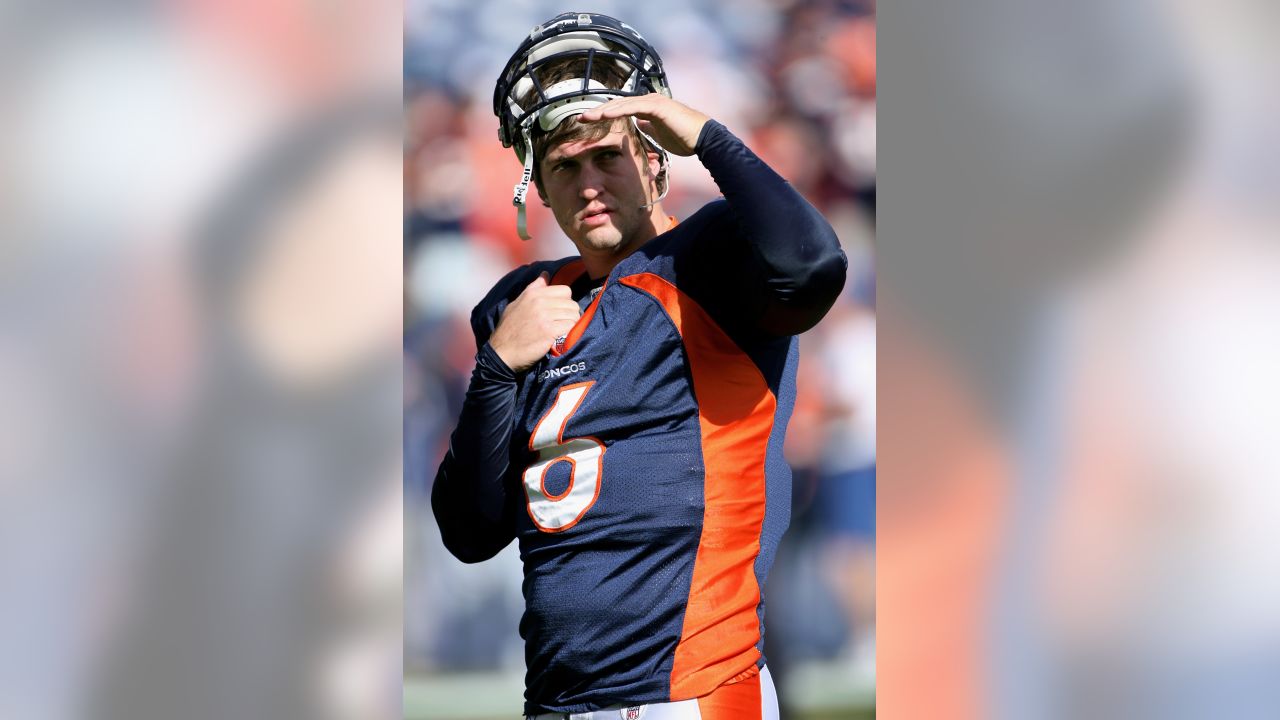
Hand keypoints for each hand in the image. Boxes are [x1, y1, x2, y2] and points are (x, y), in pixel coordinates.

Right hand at [489, 272, 580, 372]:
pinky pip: (571, 327)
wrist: (502, 353)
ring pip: (573, 315)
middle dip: (570, 315)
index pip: (565, 290)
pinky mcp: (549, 331)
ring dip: (571, 325)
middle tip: (563, 325)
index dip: (565, 302)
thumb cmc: (509, 330)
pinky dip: (570, 333)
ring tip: (563, 331)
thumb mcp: (516, 304)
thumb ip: (533, 289)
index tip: (560, 312)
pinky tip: (562, 337)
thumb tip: (546, 274)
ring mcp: (544, 316)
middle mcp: (539, 302)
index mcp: (533, 294)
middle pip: (572, 304)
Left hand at [578, 95, 710, 156]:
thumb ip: (649, 127)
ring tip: (586, 117)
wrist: (703, 140)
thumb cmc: (684, 139)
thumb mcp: (660, 135)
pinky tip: (604, 115)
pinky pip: (633, 107)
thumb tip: (639, 124)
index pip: (621, 109)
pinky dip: (617, 111)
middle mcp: (649, 101)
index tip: (588, 123)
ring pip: (622, 104)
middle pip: (618, 105)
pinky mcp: (657, 106)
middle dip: (598, 113)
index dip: (604, 115)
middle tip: (580, 119)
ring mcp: (653, 102)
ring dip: (603, 111)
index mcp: (648, 108)